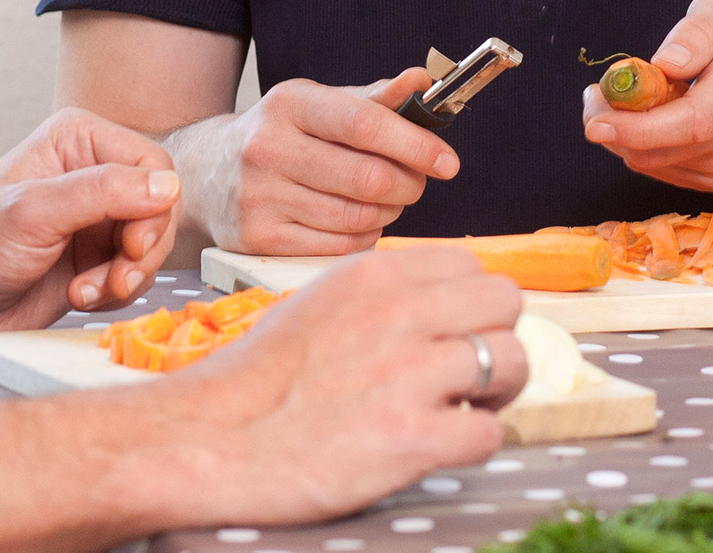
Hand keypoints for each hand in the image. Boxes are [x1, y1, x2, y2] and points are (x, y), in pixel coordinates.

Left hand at [0, 109, 182, 338]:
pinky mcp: (99, 254)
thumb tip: (166, 185)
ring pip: (154, 244)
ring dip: (127, 276)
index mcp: (79, 142)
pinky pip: (138, 273)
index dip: (154, 209)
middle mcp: (94, 174)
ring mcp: (98, 216)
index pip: (154, 166)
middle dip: (141, 251)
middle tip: (114, 276)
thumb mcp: (33, 212)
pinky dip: (117, 291)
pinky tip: (81, 294)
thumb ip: (102, 191)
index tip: (131, 245)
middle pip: (162, 208)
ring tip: (86, 290)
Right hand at [128, 246, 528, 524]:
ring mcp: (407, 376)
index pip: (472, 267)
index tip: (455, 333)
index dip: (473, 306)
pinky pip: (489, 433)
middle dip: (497, 339)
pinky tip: (437, 445)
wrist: (200, 442)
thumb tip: (443, 304)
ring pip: (512, 362)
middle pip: (507, 304)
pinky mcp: (411, 439)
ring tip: (458, 410)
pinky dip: (472, 443)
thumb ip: (381, 296)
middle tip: (470, 374)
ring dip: (494, 393)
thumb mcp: (318, 304)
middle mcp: (397, 314)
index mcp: (374, 276)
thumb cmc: (254, 381)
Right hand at [172, 69, 457, 254]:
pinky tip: (359, 220)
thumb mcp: (319, 104)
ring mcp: (260, 196)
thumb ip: (376, 98)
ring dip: (390, 211)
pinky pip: (341, 245)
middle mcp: (268, 148)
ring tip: (386, 199)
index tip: (448, 162)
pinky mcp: (258, 239)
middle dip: (409, 184)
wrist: (204, 172)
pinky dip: (365, 235)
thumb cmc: (281, 134)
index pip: (367, 125)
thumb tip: (423, 81)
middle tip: (416, 182)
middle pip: (369, 178)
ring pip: (359, 217)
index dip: (417, 145)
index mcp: (289, 105)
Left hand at [581, 0, 712, 191]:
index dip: (637, 126)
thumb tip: (664, 63)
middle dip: (617, 130)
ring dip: (628, 140)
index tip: (597, 117)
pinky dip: (648, 151)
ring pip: (661, 164)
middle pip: (668, 149)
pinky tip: (655, 122)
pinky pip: (670, 172)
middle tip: (596, 98)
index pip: (692, 121)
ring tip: (628, 103)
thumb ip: (698, 29)